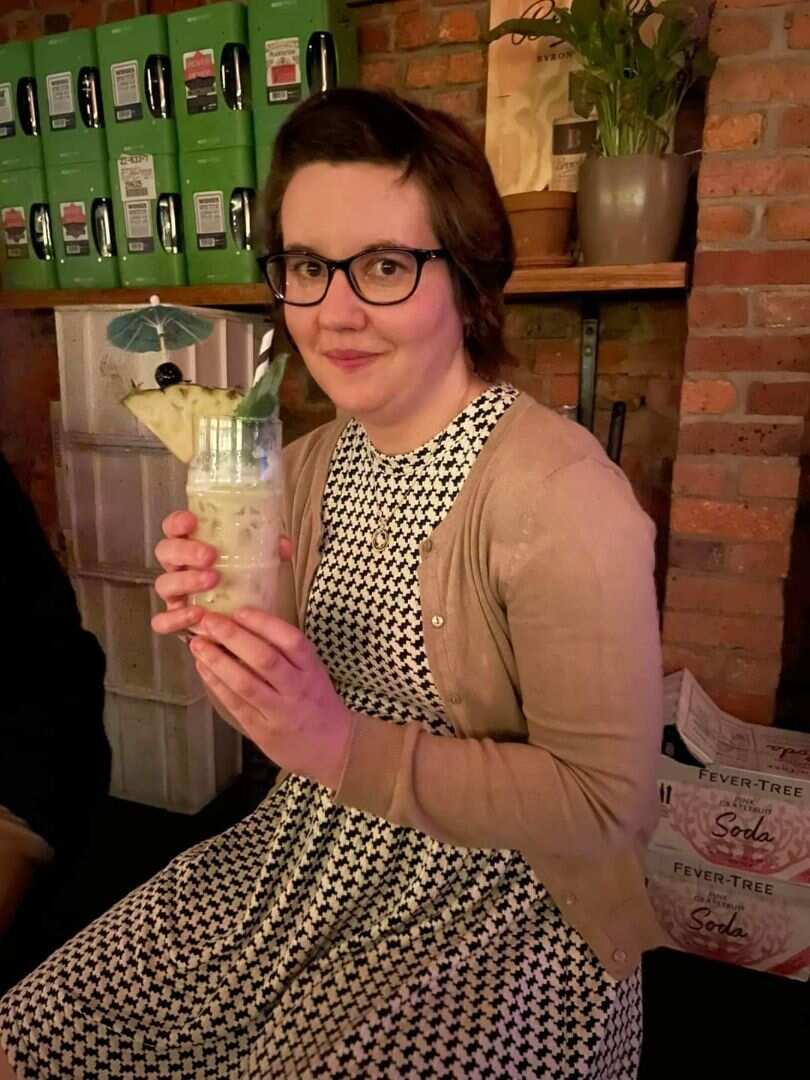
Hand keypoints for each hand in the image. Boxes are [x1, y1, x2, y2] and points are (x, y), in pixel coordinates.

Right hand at [152, 510, 292, 637]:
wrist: (240, 621)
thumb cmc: (241, 581)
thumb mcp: (256, 561)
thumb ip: (268, 550)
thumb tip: (283, 544)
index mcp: (191, 546)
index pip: (173, 527)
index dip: (177, 522)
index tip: (192, 521)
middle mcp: (178, 567)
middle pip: (165, 551)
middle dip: (185, 551)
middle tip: (210, 555)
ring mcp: (175, 594)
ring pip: (164, 583)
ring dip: (186, 580)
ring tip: (213, 580)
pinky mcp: (176, 619)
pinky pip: (163, 621)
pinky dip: (177, 617)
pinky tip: (198, 613)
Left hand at [187, 608, 351, 791]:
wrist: (333, 747)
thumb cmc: (318, 702)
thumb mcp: (313, 672)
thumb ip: (287, 653)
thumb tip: (246, 623)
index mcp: (311, 670)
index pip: (291, 640)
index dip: (264, 623)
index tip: (239, 610)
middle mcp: (297, 689)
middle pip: (265, 659)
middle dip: (233, 637)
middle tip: (208, 621)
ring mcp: (279, 712)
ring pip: (246, 683)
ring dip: (218, 661)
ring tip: (197, 644)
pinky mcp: (262, 730)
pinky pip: (236, 704)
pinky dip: (217, 684)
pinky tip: (203, 668)